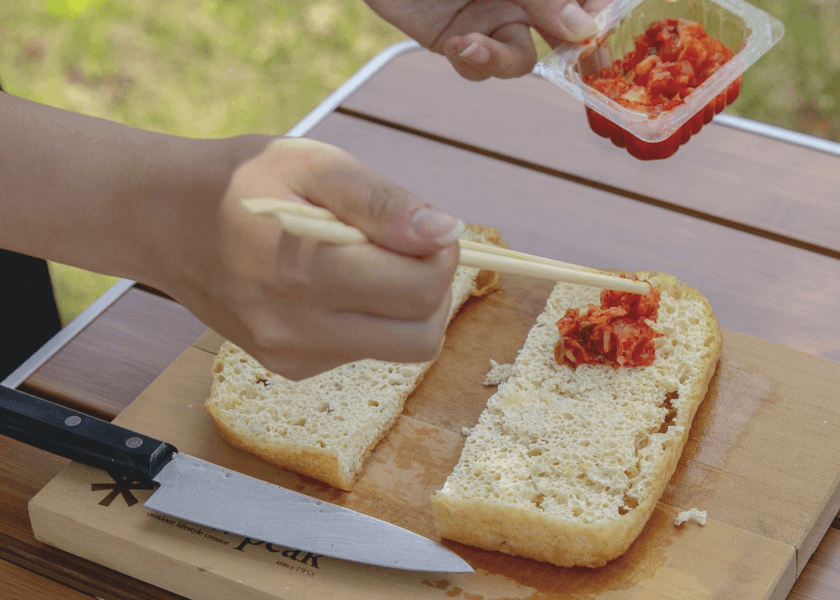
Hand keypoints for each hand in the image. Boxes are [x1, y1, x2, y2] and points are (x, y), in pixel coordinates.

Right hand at [163, 138, 462, 380]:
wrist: (163, 222)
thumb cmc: (240, 181)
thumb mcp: (312, 165)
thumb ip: (382, 202)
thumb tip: (445, 232)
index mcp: (305, 270)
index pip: (421, 290)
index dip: (443, 254)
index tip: (425, 227)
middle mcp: (297, 329)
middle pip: (420, 337)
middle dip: (432, 289)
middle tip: (405, 248)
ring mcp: (291, 356)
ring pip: (396, 349)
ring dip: (402, 307)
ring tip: (363, 261)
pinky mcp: (288, 367)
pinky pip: (360, 351)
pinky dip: (367, 318)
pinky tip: (330, 284)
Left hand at [364, 0, 611, 80]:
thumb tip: (582, 29)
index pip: (585, 1)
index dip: (599, 15)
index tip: (602, 29)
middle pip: (562, 35)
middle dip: (570, 52)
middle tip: (577, 61)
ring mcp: (489, 19)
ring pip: (519, 59)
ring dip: (505, 59)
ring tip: (474, 44)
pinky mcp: (453, 39)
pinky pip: (476, 66)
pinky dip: (473, 61)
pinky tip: (457, 44)